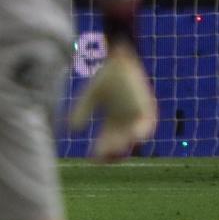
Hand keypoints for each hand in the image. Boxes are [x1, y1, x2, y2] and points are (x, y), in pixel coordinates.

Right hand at [69, 44, 156, 162]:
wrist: (120, 60)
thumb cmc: (106, 77)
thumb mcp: (90, 97)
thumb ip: (82, 111)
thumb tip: (71, 129)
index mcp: (113, 121)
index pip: (106, 141)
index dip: (99, 150)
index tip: (91, 159)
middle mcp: (126, 122)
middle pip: (119, 143)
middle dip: (111, 152)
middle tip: (102, 158)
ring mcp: (137, 117)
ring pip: (132, 137)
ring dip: (125, 145)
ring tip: (115, 152)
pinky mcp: (148, 109)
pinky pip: (146, 126)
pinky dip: (140, 132)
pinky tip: (132, 137)